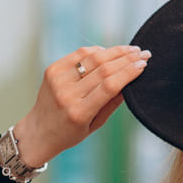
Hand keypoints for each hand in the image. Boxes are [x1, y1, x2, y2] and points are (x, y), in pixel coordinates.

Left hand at [13, 45, 150, 167]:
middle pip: (103, 68)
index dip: (129, 72)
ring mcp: (57, 79)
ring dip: (115, 51)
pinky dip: (96, 51)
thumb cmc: (70, 133)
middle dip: (127, 58)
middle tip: (144, 54)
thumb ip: (112, 102)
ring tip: (131, 50)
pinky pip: (79, 54)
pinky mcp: (52, 69)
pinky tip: (109, 52)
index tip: (144, 65)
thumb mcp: (96, 124)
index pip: (109, 85)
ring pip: (92, 57)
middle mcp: (67, 94)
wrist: (39, 131)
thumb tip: (131, 80)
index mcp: (79, 112)